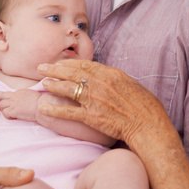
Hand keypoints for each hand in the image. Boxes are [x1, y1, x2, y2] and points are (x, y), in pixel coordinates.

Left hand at [0, 89, 39, 120]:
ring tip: (12, 114)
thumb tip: (22, 100)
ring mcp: (14, 103)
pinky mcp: (14, 110)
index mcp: (19, 92)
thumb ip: (23, 96)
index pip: (5, 92)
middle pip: (1, 98)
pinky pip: (5, 113)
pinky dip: (8, 117)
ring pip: (1, 105)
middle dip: (0, 104)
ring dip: (4, 111)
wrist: (42, 105)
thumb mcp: (30, 95)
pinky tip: (14, 117)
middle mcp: (14, 96)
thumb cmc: (40, 102)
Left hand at [36, 59, 168, 146]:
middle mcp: (100, 83)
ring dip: (52, 85)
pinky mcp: (91, 116)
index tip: (59, 63)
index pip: (85, 65)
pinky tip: (44, 107)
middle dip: (54, 70)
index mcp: (111, 74)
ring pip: (67, 89)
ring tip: (42, 83)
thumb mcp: (131, 84)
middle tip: (41, 67)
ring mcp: (94, 99)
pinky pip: (68, 111)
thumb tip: (106, 77)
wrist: (147, 124)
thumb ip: (115, 80)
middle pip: (72, 73)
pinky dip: (54, 109)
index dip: (69, 63)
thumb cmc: (144, 106)